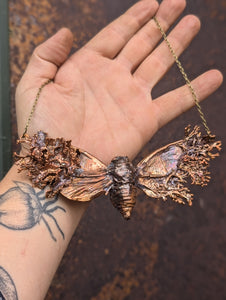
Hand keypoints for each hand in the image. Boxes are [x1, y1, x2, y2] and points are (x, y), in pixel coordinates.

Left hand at [15, 0, 222, 163]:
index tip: (152, 1)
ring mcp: (131, 99)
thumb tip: (66, 31)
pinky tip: (214, 77)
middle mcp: (113, 79)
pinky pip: (176, 102)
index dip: (135, 17)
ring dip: (178, 44)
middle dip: (161, 22)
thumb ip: (46, 54)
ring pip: (160, 64)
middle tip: (180, 2)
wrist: (58, 167)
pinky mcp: (145, 121)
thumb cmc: (41, 130)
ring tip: (193, 23)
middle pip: (142, 43)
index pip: (116, 34)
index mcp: (86, 67)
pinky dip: (195, 91)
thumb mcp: (33, 84)